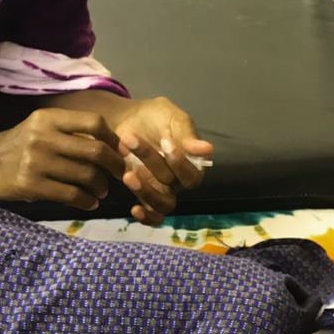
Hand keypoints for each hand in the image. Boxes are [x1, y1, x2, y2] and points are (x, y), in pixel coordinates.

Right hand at [0, 109, 124, 209]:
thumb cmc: (16, 146)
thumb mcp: (39, 129)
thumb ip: (69, 132)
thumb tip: (111, 145)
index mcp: (48, 118)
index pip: (93, 122)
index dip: (113, 138)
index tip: (121, 150)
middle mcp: (43, 137)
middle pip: (95, 151)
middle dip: (115, 165)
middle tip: (120, 174)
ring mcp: (37, 162)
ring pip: (86, 175)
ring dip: (101, 186)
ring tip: (102, 190)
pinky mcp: (31, 186)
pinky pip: (71, 195)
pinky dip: (87, 201)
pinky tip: (90, 203)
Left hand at [112, 96, 213, 225]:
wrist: (126, 120)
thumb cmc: (153, 117)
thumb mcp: (170, 116)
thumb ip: (186, 133)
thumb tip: (207, 149)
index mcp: (193, 162)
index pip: (194, 173)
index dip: (180, 162)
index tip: (165, 140)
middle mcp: (180, 179)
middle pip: (174, 184)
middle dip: (153, 163)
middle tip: (130, 140)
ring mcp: (162, 189)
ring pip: (163, 204)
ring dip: (146, 192)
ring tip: (127, 174)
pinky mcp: (144, 195)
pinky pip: (152, 215)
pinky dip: (146, 217)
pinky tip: (134, 209)